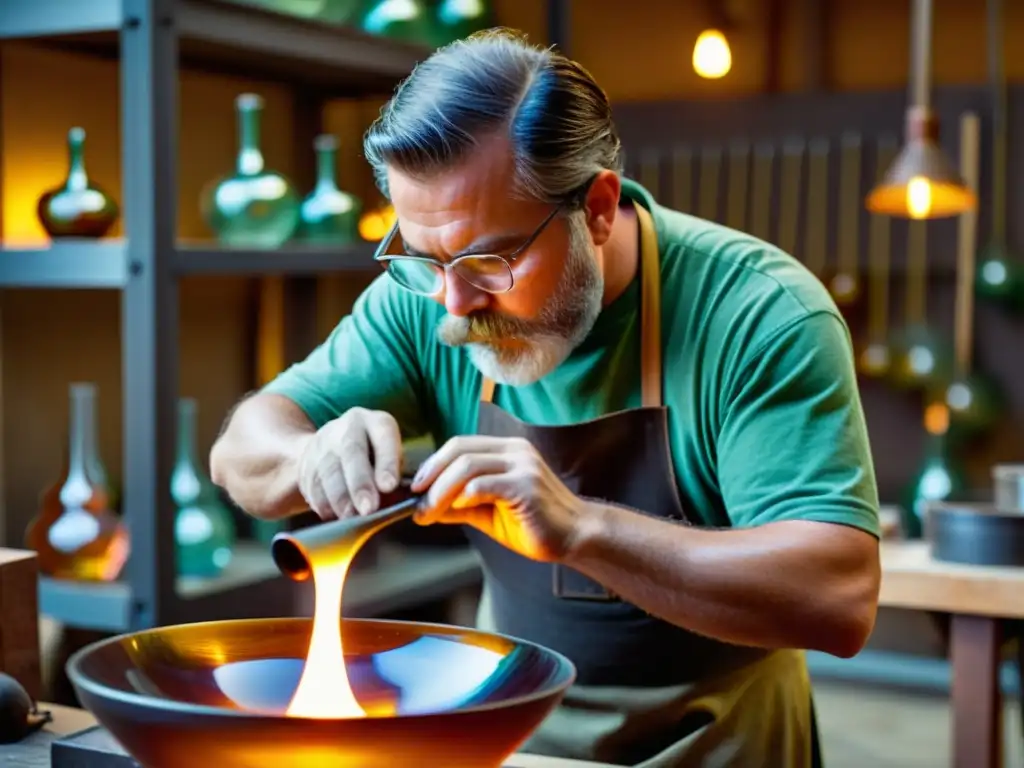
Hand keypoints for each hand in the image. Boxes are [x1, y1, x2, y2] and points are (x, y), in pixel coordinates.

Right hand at [296, 407, 402, 519]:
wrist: (331, 443)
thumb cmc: (374, 455)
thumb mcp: (390, 455)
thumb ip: (392, 472)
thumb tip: (390, 498)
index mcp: (376, 423)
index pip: (384, 437)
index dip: (386, 463)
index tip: (389, 486)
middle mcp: (348, 428)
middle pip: (352, 453)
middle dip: (360, 484)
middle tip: (368, 509)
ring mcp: (323, 443)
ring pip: (329, 472)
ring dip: (340, 499)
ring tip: (350, 517)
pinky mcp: (305, 462)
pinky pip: (312, 485)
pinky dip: (323, 503)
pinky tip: (333, 515)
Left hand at [410, 436, 584, 562]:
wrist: (575, 536)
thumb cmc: (534, 524)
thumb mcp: (488, 512)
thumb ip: (460, 504)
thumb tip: (425, 506)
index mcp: (506, 451)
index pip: (460, 445)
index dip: (434, 464)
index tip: (415, 488)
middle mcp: (515, 451)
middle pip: (459, 450)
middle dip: (431, 476)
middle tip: (416, 501)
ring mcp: (522, 466)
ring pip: (468, 466)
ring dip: (441, 490)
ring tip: (429, 512)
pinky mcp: (526, 486)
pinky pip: (485, 484)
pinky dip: (463, 496)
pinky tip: (456, 511)